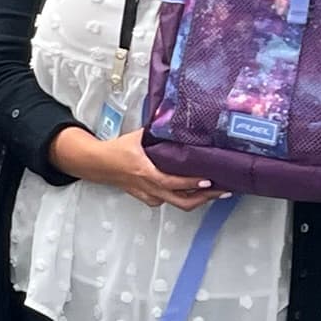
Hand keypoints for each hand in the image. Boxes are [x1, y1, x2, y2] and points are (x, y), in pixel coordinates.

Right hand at [54, 128, 223, 210]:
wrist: (98, 164)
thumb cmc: (116, 151)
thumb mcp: (136, 137)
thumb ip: (155, 129)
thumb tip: (172, 116)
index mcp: (145, 172)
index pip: (171, 182)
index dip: (191, 183)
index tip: (208, 180)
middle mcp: (148, 187)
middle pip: (180, 201)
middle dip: (204, 198)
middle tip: (222, 191)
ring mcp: (148, 195)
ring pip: (176, 203)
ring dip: (197, 199)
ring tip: (214, 191)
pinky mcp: (148, 198)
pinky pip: (168, 201)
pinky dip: (183, 197)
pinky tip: (194, 191)